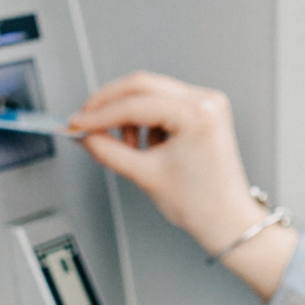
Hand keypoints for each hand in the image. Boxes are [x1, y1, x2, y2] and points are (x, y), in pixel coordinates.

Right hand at [70, 72, 294, 300]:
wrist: (227, 219)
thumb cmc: (202, 203)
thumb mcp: (144, 174)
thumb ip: (107, 149)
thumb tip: (85, 134)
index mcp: (197, 114)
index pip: (135, 104)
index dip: (98, 114)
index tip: (76, 123)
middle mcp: (206, 101)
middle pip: (142, 85)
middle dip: (109, 104)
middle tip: (86, 121)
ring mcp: (208, 103)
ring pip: (152, 91)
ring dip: (129, 113)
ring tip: (128, 146)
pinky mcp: (205, 110)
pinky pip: (165, 102)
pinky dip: (147, 118)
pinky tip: (148, 144)